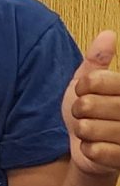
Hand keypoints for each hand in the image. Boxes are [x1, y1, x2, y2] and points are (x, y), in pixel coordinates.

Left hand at [63, 32, 119, 178]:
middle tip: (85, 114)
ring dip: (81, 131)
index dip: (80, 87)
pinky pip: (93, 150)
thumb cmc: (91, 113)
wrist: (93, 151)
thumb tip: (108, 34)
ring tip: (92, 130)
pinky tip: (96, 147)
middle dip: (77, 111)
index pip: (93, 80)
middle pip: (87, 105)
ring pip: (87, 128)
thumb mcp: (87, 82)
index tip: (83, 92)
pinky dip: (87, 149)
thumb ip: (96, 61)